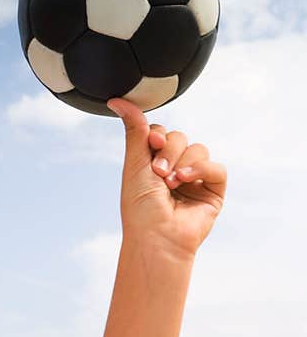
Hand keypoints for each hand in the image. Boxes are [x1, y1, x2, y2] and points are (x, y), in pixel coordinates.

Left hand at [107, 98, 226, 259]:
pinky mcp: (213, 191)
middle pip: (179, 137)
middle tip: (158, 171)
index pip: (160, 133)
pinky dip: (202, 169)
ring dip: (183, 161)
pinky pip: (216, 167)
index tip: (152, 144)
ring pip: (198, 149)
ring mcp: (194, 179)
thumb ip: (135, 130)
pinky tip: (186, 180)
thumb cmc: (140, 206)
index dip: (157, 135)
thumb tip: (118, 101)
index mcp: (152, 162)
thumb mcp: (134, 163)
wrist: (156, 236)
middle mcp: (174, 167)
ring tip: (170, 181)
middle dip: (169, 150)